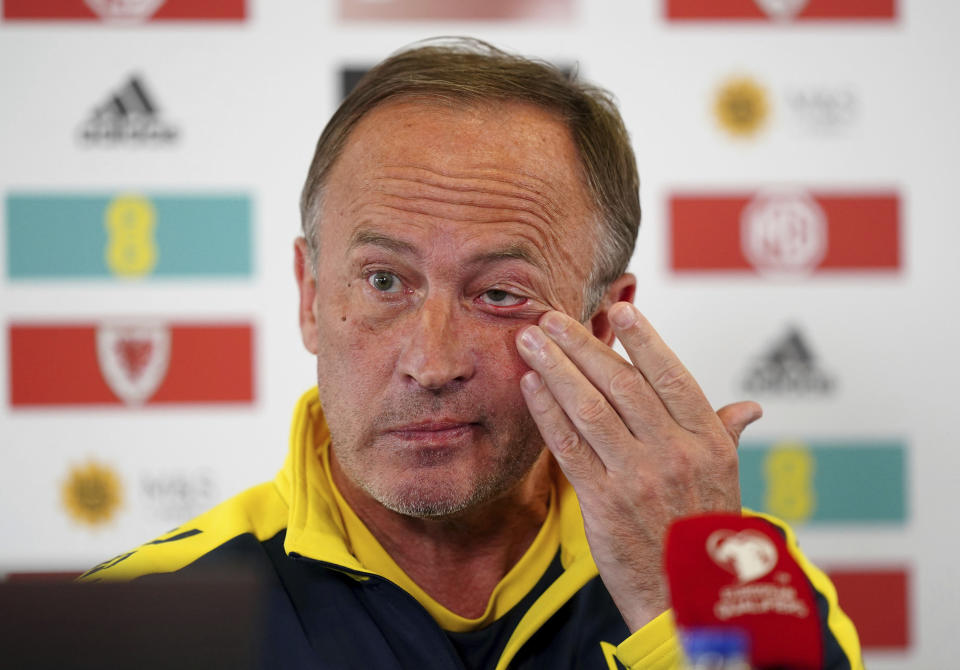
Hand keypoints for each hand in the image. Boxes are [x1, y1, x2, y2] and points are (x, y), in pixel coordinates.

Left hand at [515, 303, 761, 631]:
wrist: (688, 600)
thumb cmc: (704, 536)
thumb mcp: (726, 482)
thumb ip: (726, 435)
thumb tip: (749, 408)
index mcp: (707, 442)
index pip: (673, 377)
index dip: (645, 340)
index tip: (619, 309)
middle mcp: (674, 454)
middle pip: (621, 384)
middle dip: (582, 345)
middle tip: (551, 318)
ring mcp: (637, 478)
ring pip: (590, 408)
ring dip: (555, 369)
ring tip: (530, 340)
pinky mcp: (602, 503)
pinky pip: (568, 446)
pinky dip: (546, 411)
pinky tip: (530, 386)